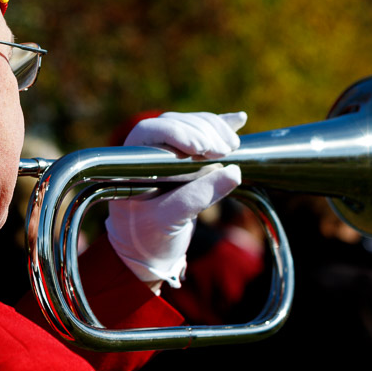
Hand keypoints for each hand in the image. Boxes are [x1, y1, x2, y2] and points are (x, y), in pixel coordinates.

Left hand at [105, 111, 246, 291]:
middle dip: (204, 132)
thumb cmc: (147, 237)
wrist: (149, 251)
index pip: (152, 130)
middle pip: (177, 123)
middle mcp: (148, 150)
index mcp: (132, 161)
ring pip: (192, 125)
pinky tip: (239, 120)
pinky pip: (205, 135)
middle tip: (225, 152)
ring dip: (216, 130)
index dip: (178, 132)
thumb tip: (235, 172)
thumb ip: (196, 197)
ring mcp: (168, 150)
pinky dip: (222, 128)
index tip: (202, 147)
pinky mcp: (188, 157)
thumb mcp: (169, 220)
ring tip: (233, 148)